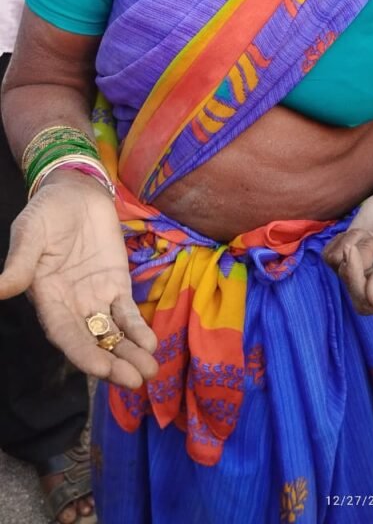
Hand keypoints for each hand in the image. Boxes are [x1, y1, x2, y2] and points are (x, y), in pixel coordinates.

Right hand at [0, 171, 157, 387]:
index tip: (101, 370)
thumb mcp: (30, 231)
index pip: (65, 334)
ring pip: (113, 333)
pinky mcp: (116, 285)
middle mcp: (72, 306)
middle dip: (113, 363)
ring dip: (130, 353)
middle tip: (135, 381)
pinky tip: (150, 344)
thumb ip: (20, 262)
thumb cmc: (47, 211)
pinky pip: (127, 312)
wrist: (75, 191)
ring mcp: (96, 298)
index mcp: (47, 299)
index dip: (83, 353)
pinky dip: (138, 329)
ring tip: (149, 371)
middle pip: (93, 342)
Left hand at [323, 182, 372, 313]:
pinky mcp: (345, 261)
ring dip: (354, 243)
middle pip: (351, 287)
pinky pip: (329, 256)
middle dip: (359, 256)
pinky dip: (342, 239)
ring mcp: (361, 276)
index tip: (352, 250)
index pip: (369, 303)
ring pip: (339, 267)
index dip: (355, 279)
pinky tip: (362, 234)